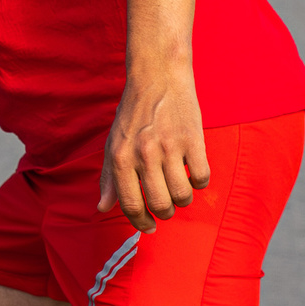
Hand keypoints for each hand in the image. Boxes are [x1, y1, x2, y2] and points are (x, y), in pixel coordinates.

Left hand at [98, 68, 210, 232]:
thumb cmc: (133, 114)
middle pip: (161, 205)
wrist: (157, 78)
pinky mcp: (193, 140)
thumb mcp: (112, 143)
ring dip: (184, 199)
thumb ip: (107, 177)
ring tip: (180, 189)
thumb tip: (102, 208)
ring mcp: (170, 147)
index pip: (130, 204)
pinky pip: (202, 178)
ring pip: (183, 196)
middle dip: (166, 212)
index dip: (141, 222)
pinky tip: (193, 172)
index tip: (149, 227)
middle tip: (167, 205)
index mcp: (120, 157)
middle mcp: (143, 154)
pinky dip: (200, 182)